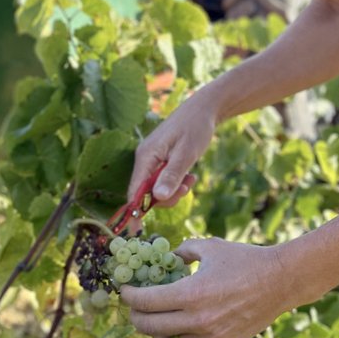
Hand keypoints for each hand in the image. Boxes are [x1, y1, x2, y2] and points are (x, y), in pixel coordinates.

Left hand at [121, 237, 293, 337]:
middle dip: (136, 316)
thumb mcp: (210, 247)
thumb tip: (167, 258)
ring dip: (160, 331)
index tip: (125, 290)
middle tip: (136, 306)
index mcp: (191, 294)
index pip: (147, 302)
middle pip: (151, 327)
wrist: (281, 281)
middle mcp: (198, 321)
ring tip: (161, 317)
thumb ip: (182, 251)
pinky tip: (183, 333)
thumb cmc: (245, 259)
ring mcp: (211, 337)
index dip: (130, 296)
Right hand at [128, 90, 217, 208]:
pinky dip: (176, 182)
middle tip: (186, 188)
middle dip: (167, 196)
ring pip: (157, 188)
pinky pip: (164, 179)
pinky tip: (190, 175)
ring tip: (191, 179)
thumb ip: (172, 176)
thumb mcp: (186, 153)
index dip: (137, 210)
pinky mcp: (161, 160)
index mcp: (146, 156)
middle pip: (146, 192)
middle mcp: (144, 159)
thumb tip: (158, 199)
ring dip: (174, 189)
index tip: (140, 228)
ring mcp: (152, 159)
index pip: (134, 191)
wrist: (204, 109)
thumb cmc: (195, 127)